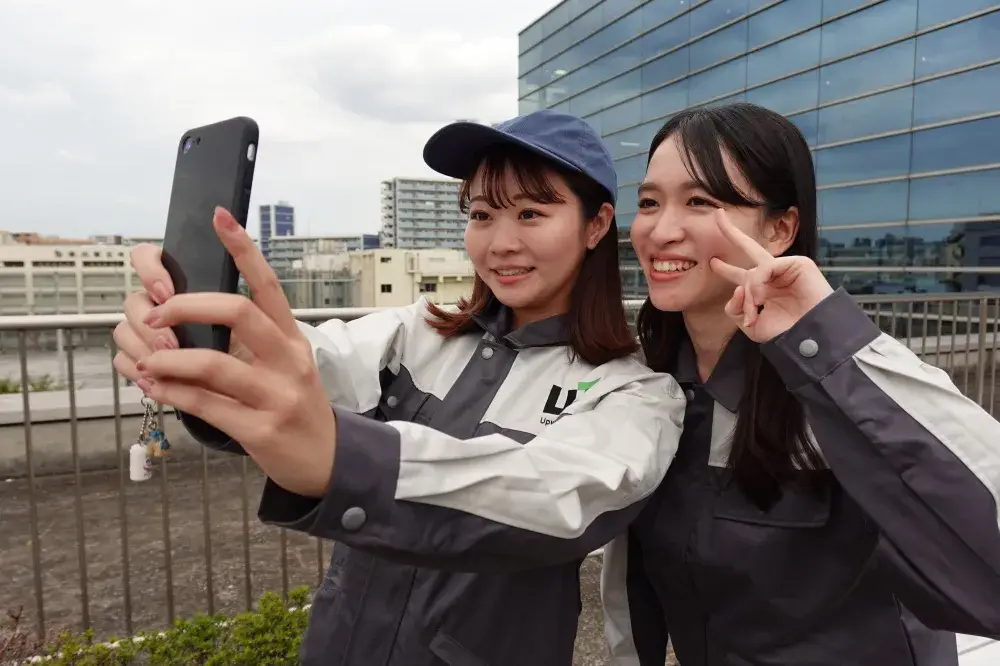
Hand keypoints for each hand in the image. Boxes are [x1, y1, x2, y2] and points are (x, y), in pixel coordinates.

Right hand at [112, 245, 251, 384]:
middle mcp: (159, 306)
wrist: (246, 389)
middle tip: (170, 343)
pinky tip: (158, 382)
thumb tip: (229, 266)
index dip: (150, 270)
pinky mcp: (140, 360)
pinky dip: (139, 372)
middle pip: (133, 300)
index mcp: (181, 284)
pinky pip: (123, 361)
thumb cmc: (248, 347)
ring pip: (124, 330)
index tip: (167, 293)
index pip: (147, 257)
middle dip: (149, 322)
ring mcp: (146, 333)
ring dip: (144, 349)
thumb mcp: (251, 318)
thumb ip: (232, 297)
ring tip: (167, 368)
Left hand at [133, 207, 336, 497]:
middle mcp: (289, 360)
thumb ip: (248, 343)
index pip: (268, 284)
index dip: (243, 249)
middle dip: (186, 306)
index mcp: (292, 338)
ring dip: (167, 359)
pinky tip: (153, 387)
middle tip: (154, 315)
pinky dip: (171, 393)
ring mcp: (277, 395)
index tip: (219, 218)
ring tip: (145, 361)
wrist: (327, 460)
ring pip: (212, 363)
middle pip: (238, 312)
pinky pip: (205, 404)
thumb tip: (186, 322)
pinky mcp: (261, 429)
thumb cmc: (295, 408)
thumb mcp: (285, 367)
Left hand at [708, 209, 833, 342]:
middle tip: (717, 215)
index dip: (726, 269)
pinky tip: (763, 298)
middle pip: (749, 248)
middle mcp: (772, 275)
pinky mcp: (797, 264)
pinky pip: (766, 269)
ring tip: (755, 310)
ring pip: (753, 273)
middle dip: (732, 232)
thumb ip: (735, 308)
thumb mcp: (751, 325)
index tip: (713, 262)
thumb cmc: (784, 332)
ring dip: (751, 293)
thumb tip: (738, 287)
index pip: (740, 275)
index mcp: (761, 289)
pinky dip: (759, 285)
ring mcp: (785, 268)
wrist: (809, 336)